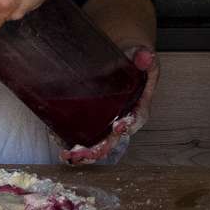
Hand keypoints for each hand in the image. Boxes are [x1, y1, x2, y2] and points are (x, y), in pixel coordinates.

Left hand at [63, 45, 157, 164]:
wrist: (121, 57)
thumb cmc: (131, 59)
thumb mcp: (140, 54)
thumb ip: (143, 56)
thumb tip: (144, 56)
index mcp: (138, 103)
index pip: (137, 118)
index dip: (129, 124)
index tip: (119, 127)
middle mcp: (123, 117)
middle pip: (115, 137)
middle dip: (102, 147)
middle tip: (88, 152)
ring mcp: (107, 121)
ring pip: (100, 142)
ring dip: (87, 152)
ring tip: (72, 155)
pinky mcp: (92, 121)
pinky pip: (86, 137)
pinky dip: (75, 145)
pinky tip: (64, 149)